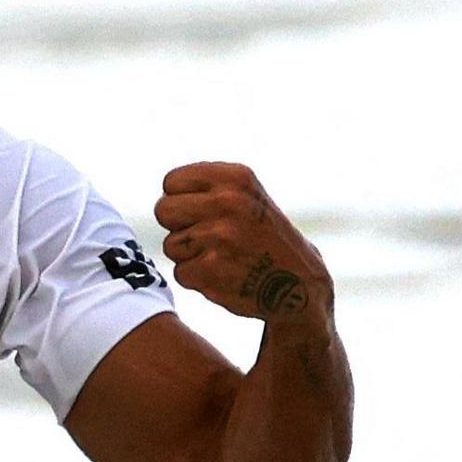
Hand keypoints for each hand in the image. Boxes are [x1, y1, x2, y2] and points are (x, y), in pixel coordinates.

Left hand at [153, 162, 331, 324]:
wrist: (299, 284)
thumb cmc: (264, 236)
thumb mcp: (247, 196)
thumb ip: (207, 187)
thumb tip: (166, 191)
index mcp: (236, 177)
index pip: (171, 181)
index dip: (182, 200)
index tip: (202, 212)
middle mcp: (227, 202)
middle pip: (163, 210)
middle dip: (178, 226)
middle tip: (206, 236)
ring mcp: (219, 236)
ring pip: (171, 245)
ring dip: (190, 255)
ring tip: (223, 256)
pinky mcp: (211, 269)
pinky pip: (180, 272)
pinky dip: (198, 278)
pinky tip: (224, 275)